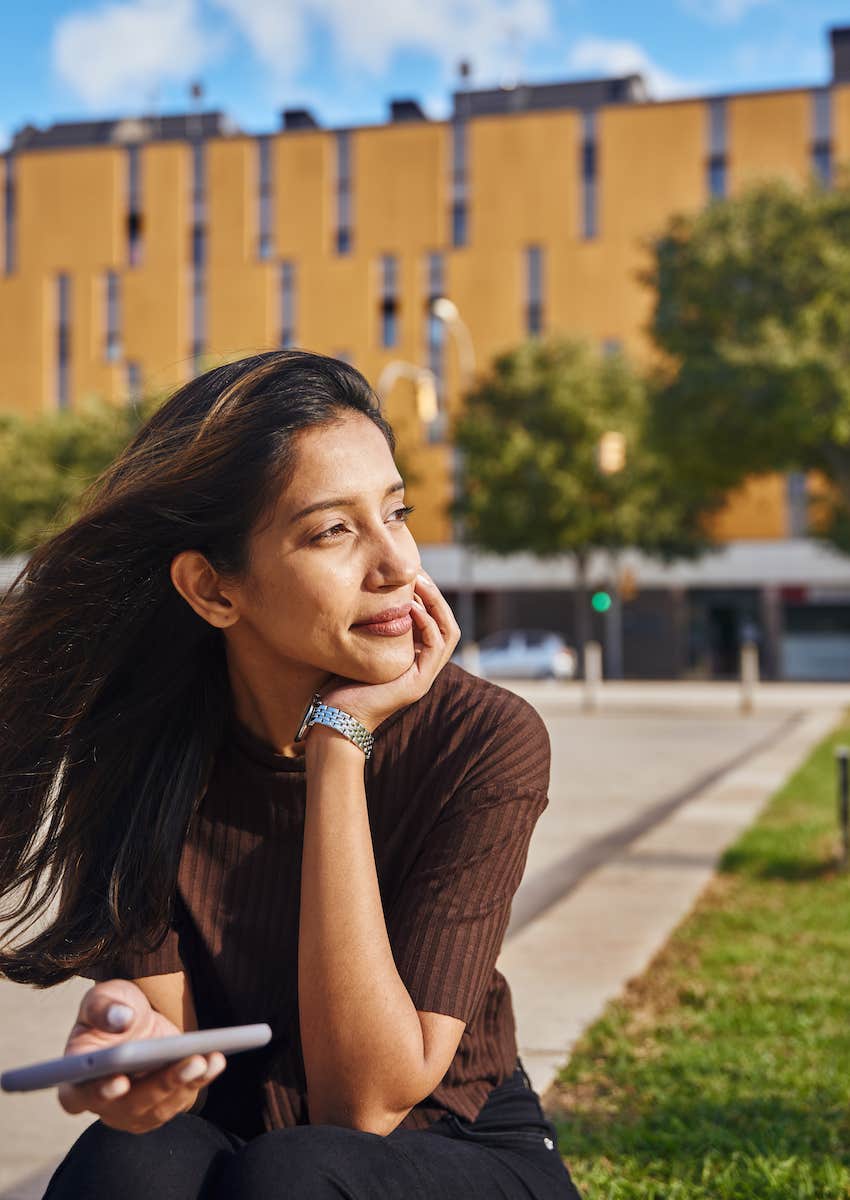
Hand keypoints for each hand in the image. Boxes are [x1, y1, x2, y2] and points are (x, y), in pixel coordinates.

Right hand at [58, 980, 225, 1133]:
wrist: (135, 1019)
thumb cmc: (112, 1010)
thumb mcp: (103, 998)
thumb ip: (103, 1007)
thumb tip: (119, 1019)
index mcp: (76, 1080)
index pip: (78, 1096)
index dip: (96, 1093)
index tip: (118, 1081)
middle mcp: (104, 1104)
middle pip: (131, 1104)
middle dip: (162, 1083)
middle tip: (190, 1061)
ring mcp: (135, 1110)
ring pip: (161, 1106)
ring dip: (186, 1083)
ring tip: (209, 1058)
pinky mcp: (163, 1104)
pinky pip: (182, 1097)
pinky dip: (201, 1079)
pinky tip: (216, 1060)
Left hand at [316, 571, 460, 732]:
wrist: (334, 720)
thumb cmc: (338, 684)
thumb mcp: (358, 646)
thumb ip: (369, 626)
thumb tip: (364, 594)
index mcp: (412, 657)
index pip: (433, 620)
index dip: (426, 596)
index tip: (411, 574)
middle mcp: (422, 665)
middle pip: (445, 622)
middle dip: (435, 595)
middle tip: (419, 572)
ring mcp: (423, 675)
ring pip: (447, 631)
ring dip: (436, 604)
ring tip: (420, 583)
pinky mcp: (418, 682)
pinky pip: (435, 646)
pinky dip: (427, 623)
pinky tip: (412, 608)